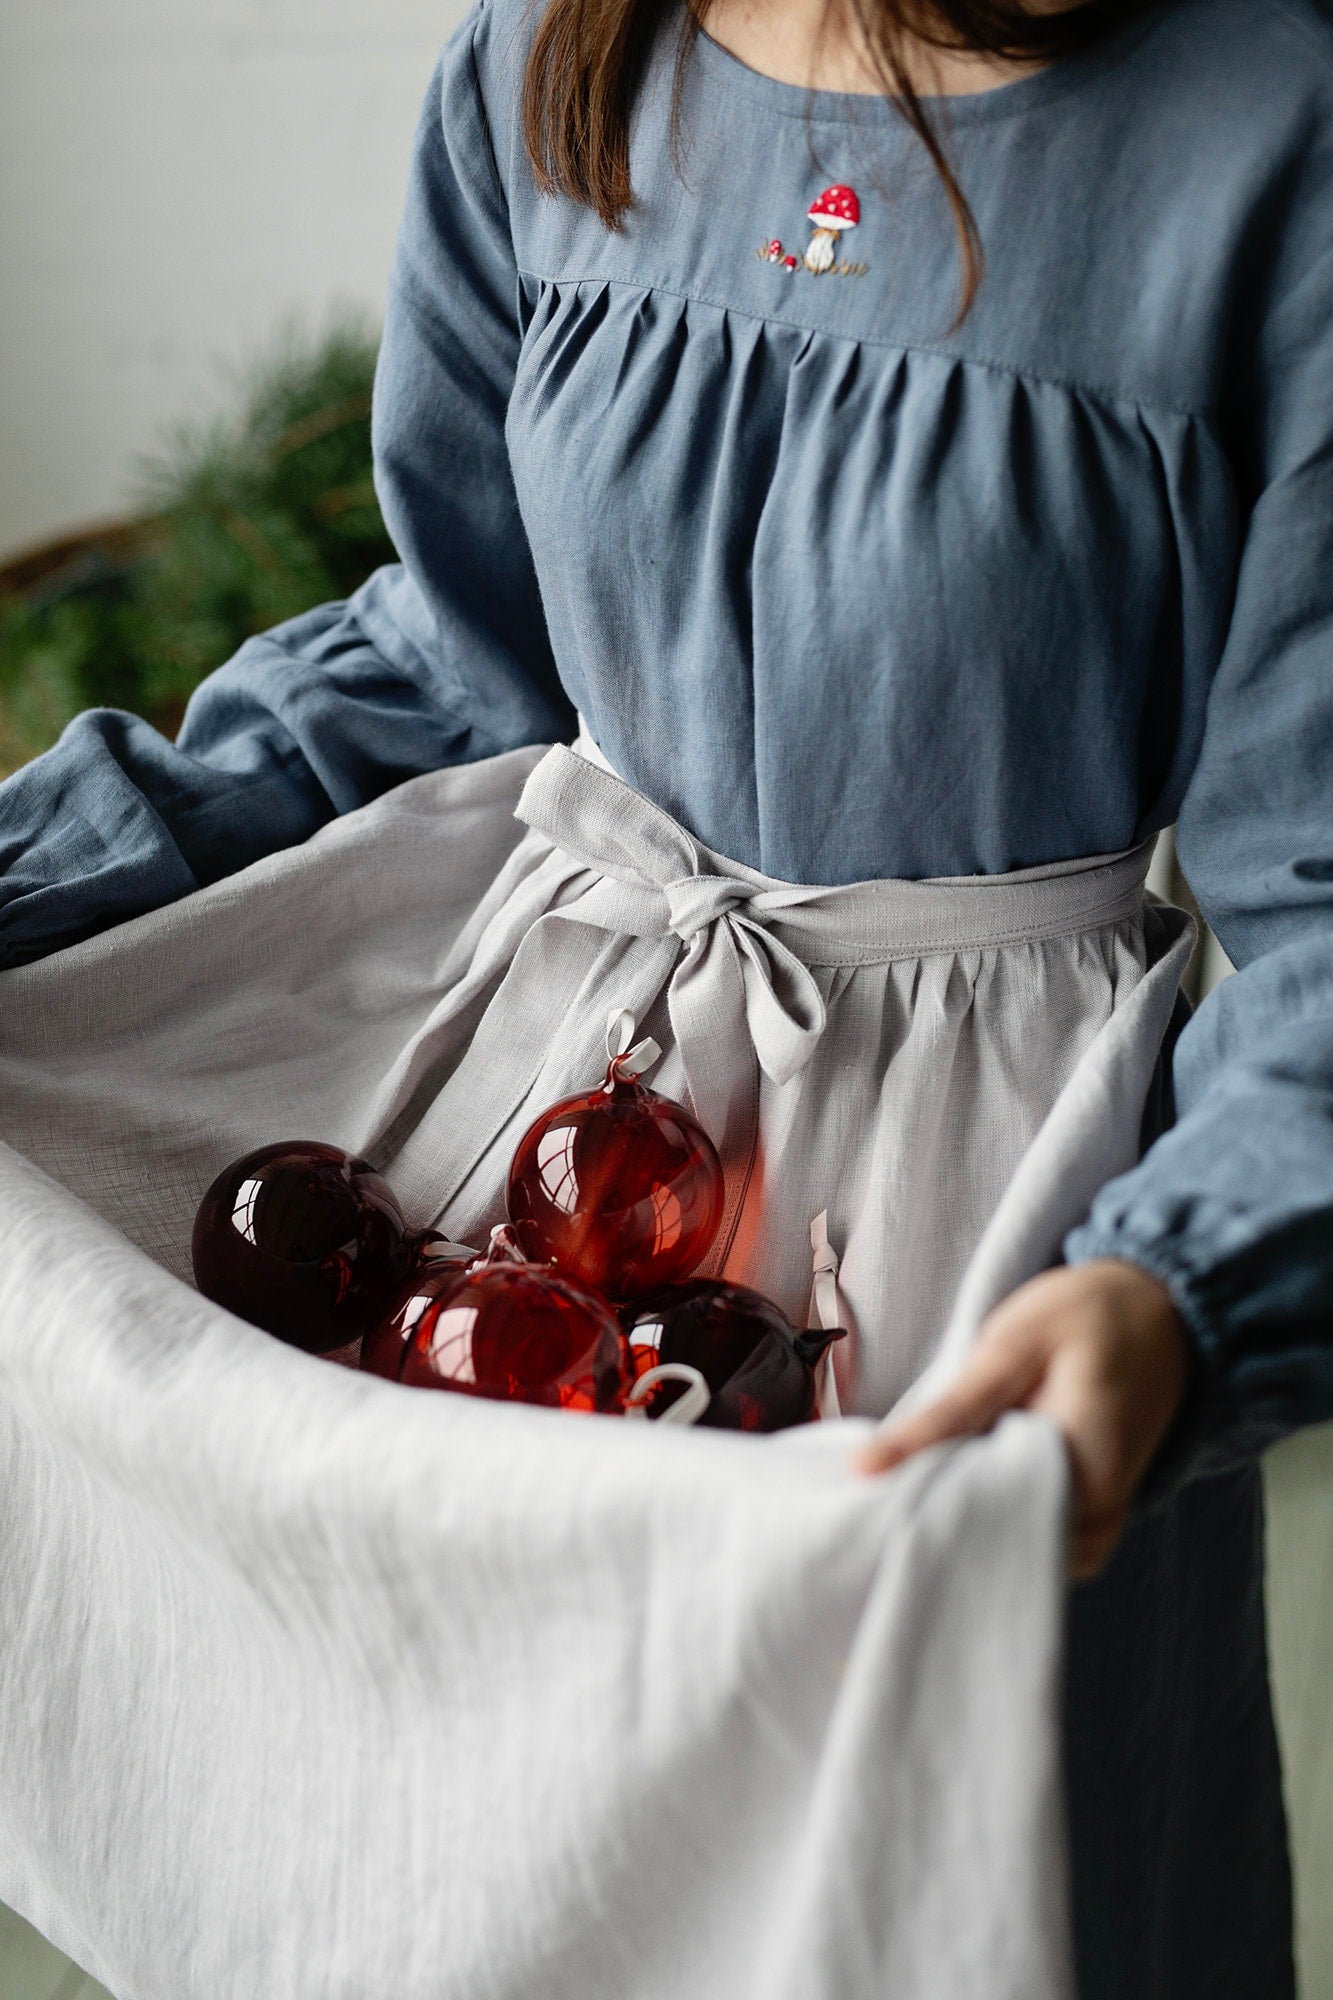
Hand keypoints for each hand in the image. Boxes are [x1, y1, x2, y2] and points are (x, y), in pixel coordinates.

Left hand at [852, 1260, 1189, 1577]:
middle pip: (1003, 1550)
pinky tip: (972, 1477)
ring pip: (1022, 1549)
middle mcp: (1100, 1510)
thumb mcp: (1011, 1343)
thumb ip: (949, 1410)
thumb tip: (868, 1467)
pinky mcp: (1097, 1508)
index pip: (987, 1530)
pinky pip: (1042, 1537)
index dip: (929, 1517)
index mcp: (1081, 1470)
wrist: (1161, 1306)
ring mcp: (1103, 1515)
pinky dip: (1004, 1517)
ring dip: (975, 1520)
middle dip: (948, 1523)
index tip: (884, 1495)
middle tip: (899, 1482)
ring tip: (934, 1474)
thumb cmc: (1088, 1314)